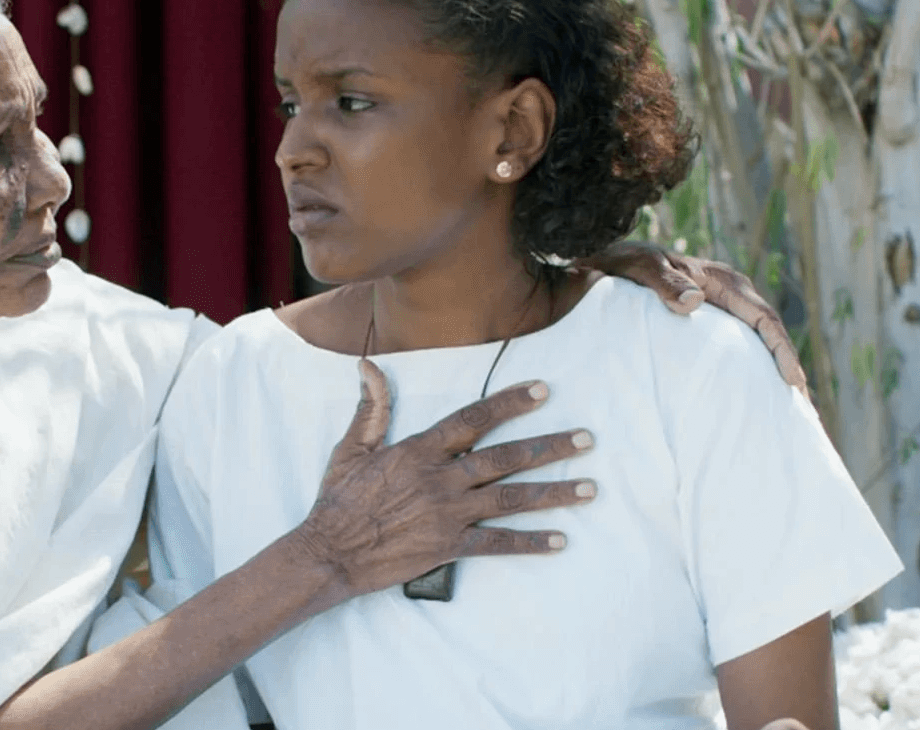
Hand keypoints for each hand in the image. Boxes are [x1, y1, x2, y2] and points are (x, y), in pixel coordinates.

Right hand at [285, 360, 597, 595]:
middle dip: (550, 447)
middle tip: (587, 439)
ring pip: (511, 498)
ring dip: (554, 492)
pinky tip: (560, 541)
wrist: (329, 553)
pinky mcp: (448, 547)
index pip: (473, 419)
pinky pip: (497, 544)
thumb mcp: (350, 449)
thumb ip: (371, 408)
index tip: (543, 390)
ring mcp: (448, 514)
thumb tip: (369, 366)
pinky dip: (530, 542)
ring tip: (590, 487)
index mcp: (419, 450)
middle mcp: (440, 479)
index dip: (510, 402)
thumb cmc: (339, 501)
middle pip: (506, 458)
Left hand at [579, 241, 808, 393]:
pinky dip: (754, 373)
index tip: (792, 381)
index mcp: (722, 282)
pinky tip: (755, 399)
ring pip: (758, 345)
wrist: (601, 268)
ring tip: (790, 413)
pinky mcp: (710, 328)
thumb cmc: (621, 267)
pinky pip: (739, 351)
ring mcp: (722, 312)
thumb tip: (695, 301)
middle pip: (770, 336)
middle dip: (789, 370)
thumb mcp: (641, 269)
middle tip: (805, 409)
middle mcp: (730, 296)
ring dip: (775, 374)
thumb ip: (664, 282)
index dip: (781, 350)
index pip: (763, 318)